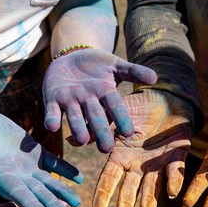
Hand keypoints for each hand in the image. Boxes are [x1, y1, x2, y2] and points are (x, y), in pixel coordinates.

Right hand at [0, 103, 81, 206]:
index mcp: (0, 176)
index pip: (19, 196)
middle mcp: (16, 176)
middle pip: (38, 194)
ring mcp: (26, 166)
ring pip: (48, 183)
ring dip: (62, 192)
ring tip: (77, 203)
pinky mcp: (34, 152)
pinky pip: (54, 163)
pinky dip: (66, 170)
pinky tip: (80, 178)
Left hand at [43, 48, 157, 152]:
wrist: (70, 58)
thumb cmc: (97, 64)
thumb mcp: (115, 64)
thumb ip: (134, 71)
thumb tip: (155, 77)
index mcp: (105, 94)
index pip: (115, 107)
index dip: (121, 118)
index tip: (128, 132)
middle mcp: (89, 101)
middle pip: (96, 117)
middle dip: (100, 132)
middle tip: (105, 148)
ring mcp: (70, 101)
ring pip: (75, 117)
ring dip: (78, 128)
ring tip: (81, 141)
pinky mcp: (52, 99)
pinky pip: (52, 111)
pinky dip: (52, 119)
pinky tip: (52, 127)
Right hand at [92, 89, 192, 206]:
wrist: (166, 96)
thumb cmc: (138, 106)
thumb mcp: (114, 116)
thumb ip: (96, 129)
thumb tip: (69, 139)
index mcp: (121, 156)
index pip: (109, 179)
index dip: (103, 194)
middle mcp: (138, 165)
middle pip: (130, 188)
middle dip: (126, 205)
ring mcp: (158, 162)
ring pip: (152, 185)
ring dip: (149, 200)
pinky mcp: (178, 154)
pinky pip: (176, 169)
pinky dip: (174, 180)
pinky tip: (172, 192)